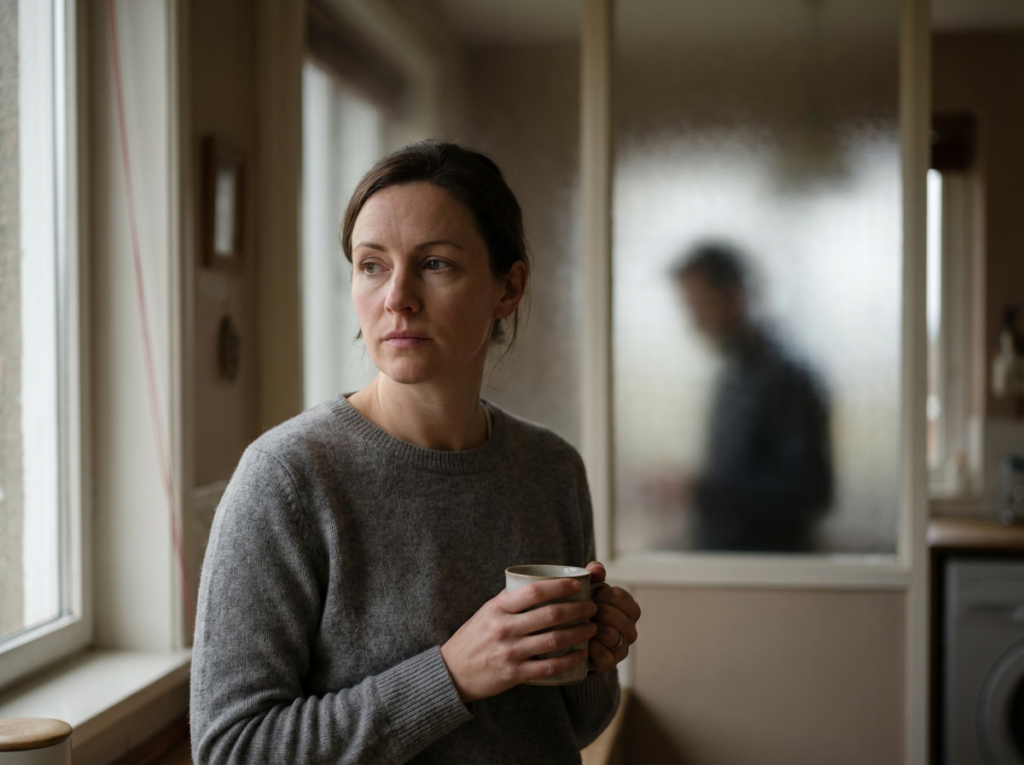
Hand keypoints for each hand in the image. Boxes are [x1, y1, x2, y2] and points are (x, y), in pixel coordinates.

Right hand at [440, 579, 598, 703]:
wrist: (452, 672)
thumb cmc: (474, 637)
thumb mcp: (487, 612)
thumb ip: (511, 599)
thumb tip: (541, 584)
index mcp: (498, 608)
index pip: (534, 591)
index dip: (559, 586)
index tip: (578, 585)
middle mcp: (504, 628)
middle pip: (550, 615)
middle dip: (578, 609)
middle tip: (592, 607)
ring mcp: (509, 652)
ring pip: (553, 641)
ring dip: (579, 633)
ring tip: (592, 628)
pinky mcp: (514, 674)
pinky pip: (548, 668)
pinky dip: (569, 660)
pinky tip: (581, 654)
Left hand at [586, 561, 640, 671]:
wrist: (572, 635)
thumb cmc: (584, 607)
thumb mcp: (589, 588)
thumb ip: (595, 574)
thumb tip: (597, 569)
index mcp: (630, 608)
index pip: (619, 596)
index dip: (600, 594)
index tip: (589, 595)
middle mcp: (631, 629)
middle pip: (614, 615)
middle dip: (593, 611)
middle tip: (580, 611)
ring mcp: (622, 647)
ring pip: (610, 635)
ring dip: (591, 628)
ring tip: (579, 625)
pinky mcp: (610, 662)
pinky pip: (604, 654)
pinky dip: (591, 647)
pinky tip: (581, 641)